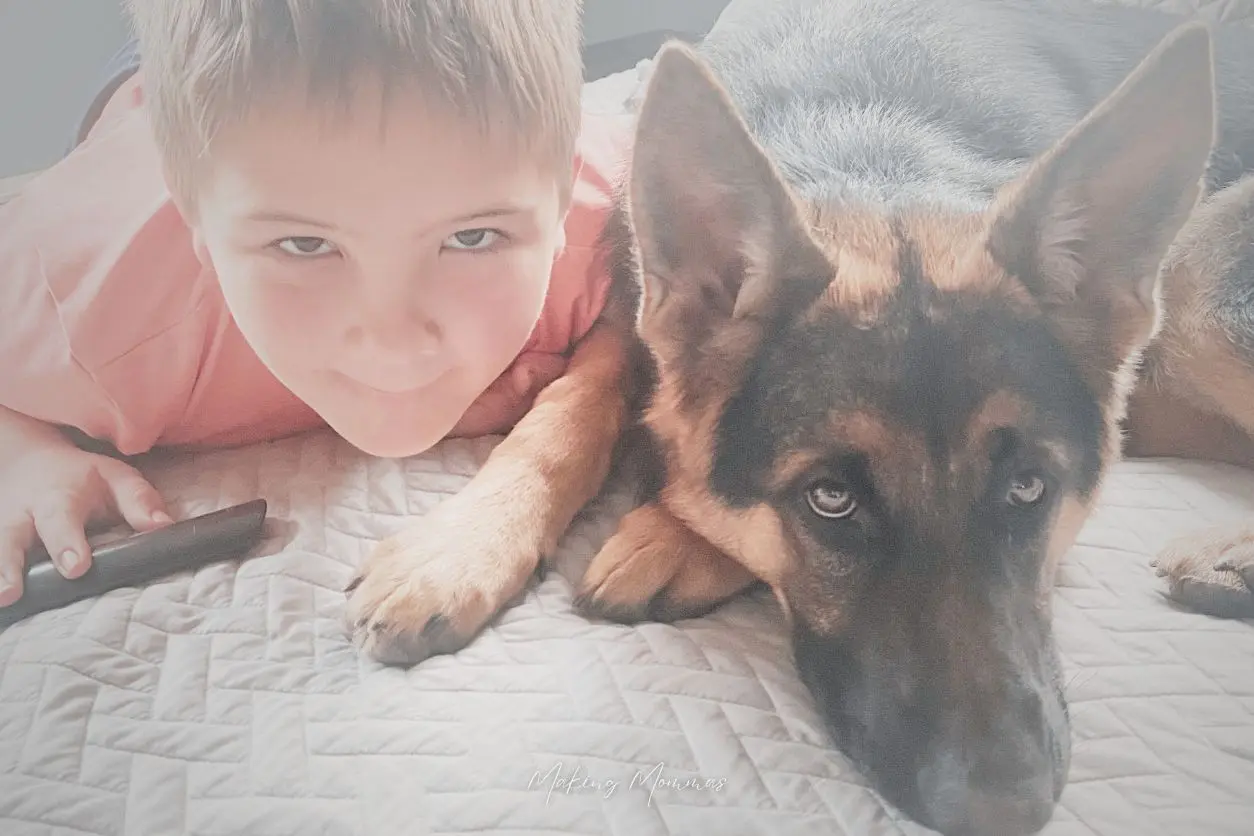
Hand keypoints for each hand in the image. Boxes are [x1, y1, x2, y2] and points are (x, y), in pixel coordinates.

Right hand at [0, 444, 170, 606]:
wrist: (30, 463)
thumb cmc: (84, 479)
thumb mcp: (116, 478)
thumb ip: (139, 501)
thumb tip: (164, 527)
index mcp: (60, 497)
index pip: (62, 519)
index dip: (67, 542)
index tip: (76, 567)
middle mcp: (24, 515)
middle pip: (13, 537)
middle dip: (13, 564)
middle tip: (12, 592)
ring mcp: (1, 529)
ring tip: (0, 598)